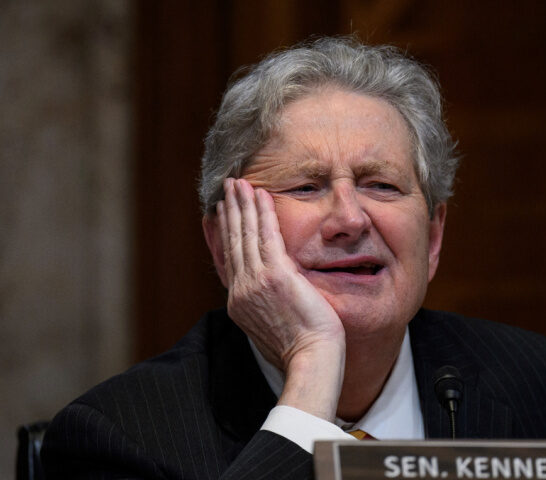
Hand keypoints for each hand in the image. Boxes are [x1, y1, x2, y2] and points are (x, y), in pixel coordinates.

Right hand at [216, 178, 345, 419]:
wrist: (311, 361)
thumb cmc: (300, 350)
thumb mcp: (271, 328)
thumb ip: (265, 306)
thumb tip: (270, 295)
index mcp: (239, 303)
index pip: (231, 259)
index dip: (228, 232)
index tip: (226, 213)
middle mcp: (241, 290)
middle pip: (233, 242)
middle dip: (230, 211)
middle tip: (228, 188)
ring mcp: (255, 282)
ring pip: (245, 234)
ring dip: (242, 205)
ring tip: (238, 183)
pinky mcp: (275, 275)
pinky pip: (266, 236)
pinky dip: (262, 213)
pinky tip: (261, 195)